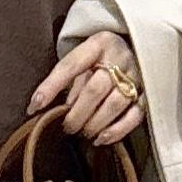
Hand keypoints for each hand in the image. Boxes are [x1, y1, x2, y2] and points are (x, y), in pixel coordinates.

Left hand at [26, 30, 145, 145]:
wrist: (139, 48)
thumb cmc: (103, 59)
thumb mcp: (84, 59)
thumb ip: (71, 80)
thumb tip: (57, 108)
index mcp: (99, 43)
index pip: (71, 66)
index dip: (50, 87)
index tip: (34, 107)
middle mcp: (119, 57)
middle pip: (94, 90)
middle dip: (76, 114)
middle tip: (67, 126)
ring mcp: (136, 76)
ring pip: (112, 106)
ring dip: (93, 124)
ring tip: (83, 131)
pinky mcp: (147, 95)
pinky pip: (133, 117)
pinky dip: (115, 132)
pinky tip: (100, 139)